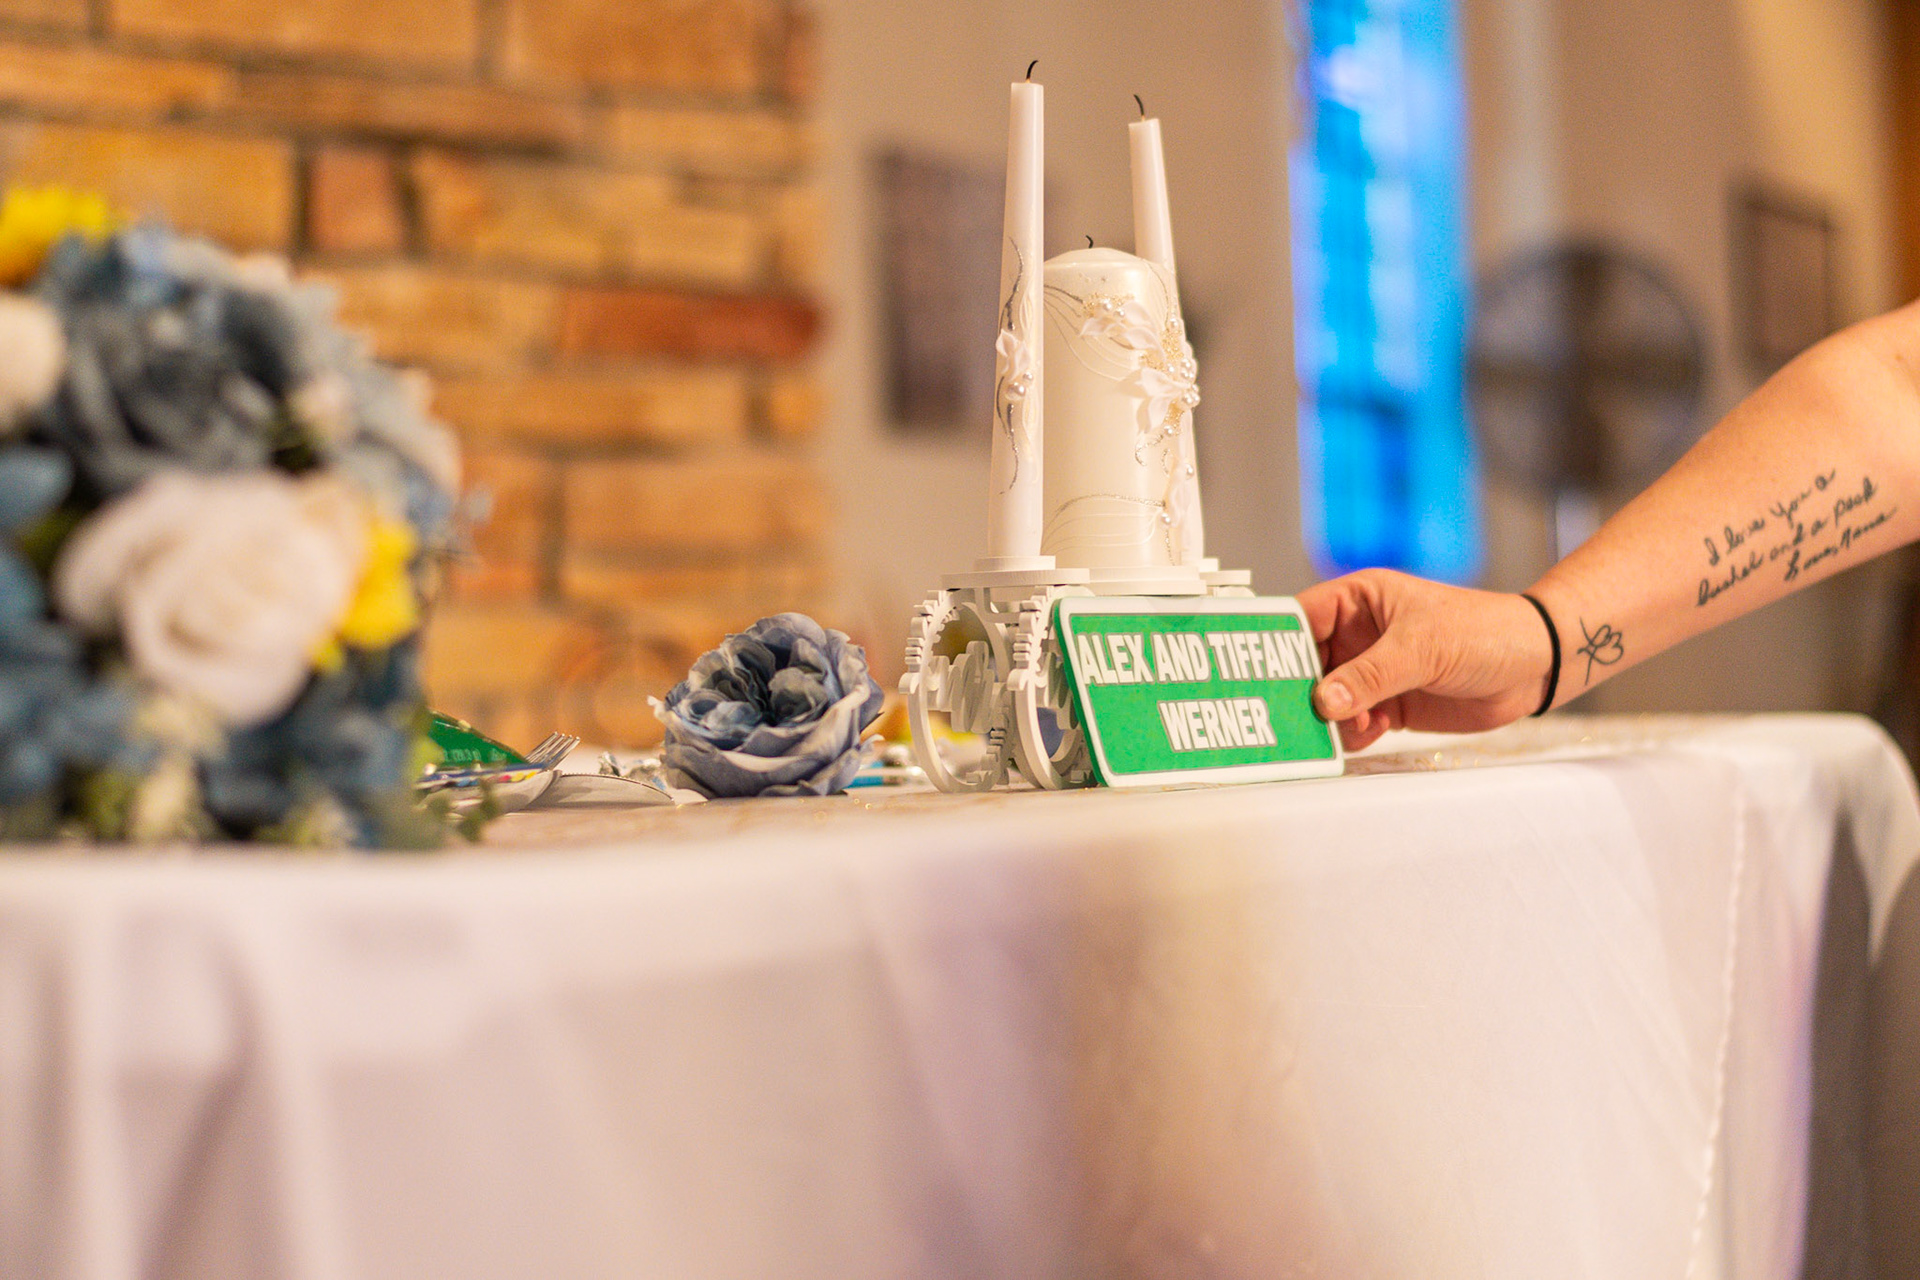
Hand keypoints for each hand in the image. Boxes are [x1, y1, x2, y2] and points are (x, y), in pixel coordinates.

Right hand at [1296, 569, 1554, 751]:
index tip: (1255, 671)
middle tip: (1289, 715)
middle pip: (1306, 665)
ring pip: (1327, 699)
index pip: (1300, 618)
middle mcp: (1358, 635)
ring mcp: (1372, 671)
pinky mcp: (1389, 704)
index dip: (1275, 642)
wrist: (1534, 666)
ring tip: (1348, 726)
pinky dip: (1353, 734)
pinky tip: (1372, 731)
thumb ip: (1369, 676)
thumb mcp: (1421, 647)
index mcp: (1359, 600)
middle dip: (1299, 691)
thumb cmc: (1485, 631)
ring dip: (1329, 719)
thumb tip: (1322, 700)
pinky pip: (1353, 723)